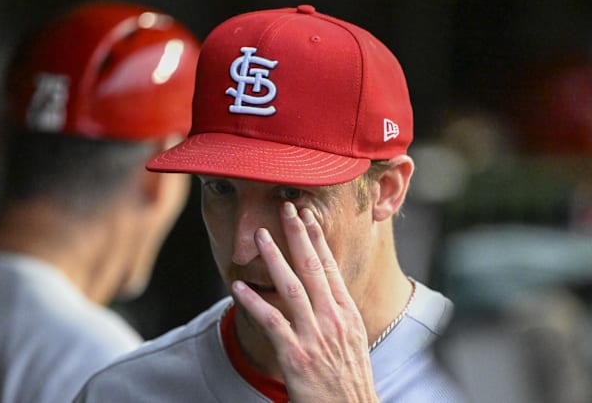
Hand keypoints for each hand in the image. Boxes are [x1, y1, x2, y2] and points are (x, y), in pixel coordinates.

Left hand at [231, 202, 378, 402]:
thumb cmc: (350, 382)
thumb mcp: (353, 342)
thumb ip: (337, 314)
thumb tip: (325, 292)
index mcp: (347, 314)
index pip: (331, 268)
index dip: (318, 239)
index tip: (308, 217)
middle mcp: (333, 319)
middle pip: (313, 268)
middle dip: (299, 235)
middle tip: (287, 208)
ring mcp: (315, 336)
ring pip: (292, 287)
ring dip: (275, 258)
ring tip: (261, 236)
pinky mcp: (296, 356)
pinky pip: (272, 321)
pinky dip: (254, 302)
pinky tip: (238, 287)